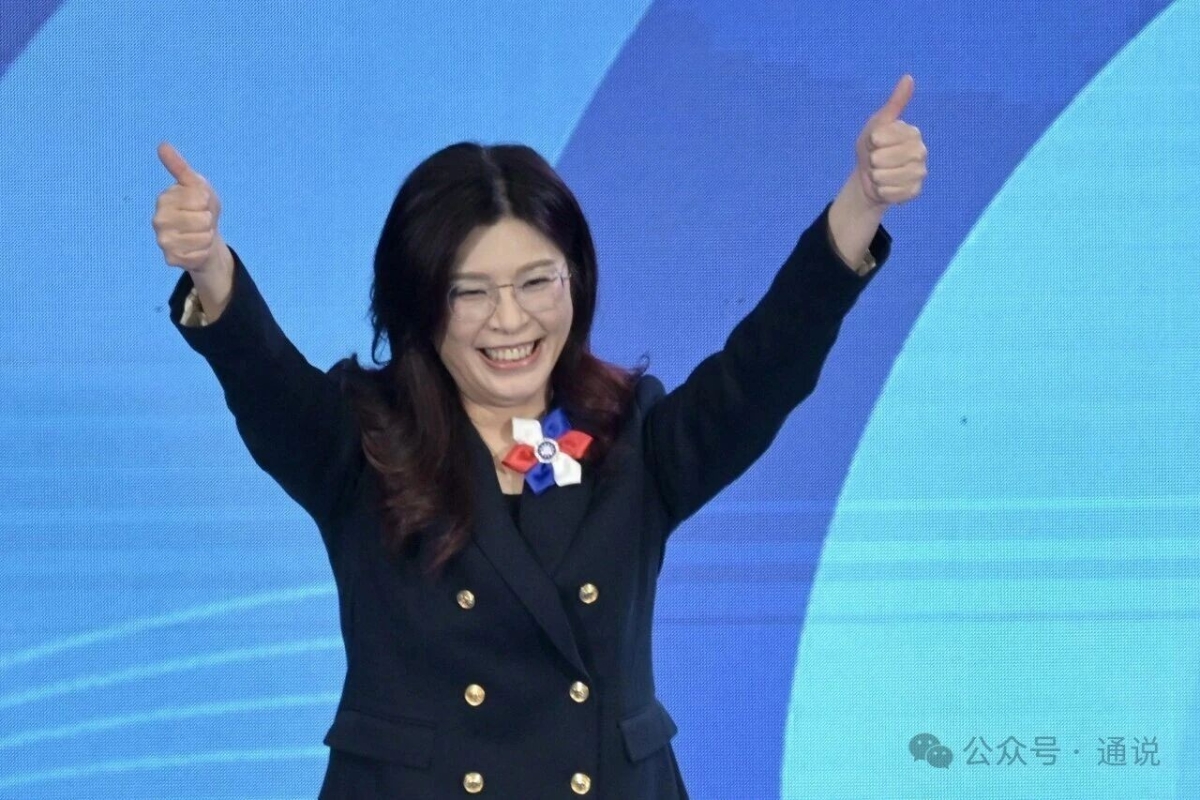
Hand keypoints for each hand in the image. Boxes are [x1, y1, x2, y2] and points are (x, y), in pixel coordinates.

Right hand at [152, 142, 226, 273]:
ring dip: (207, 237)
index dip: (207, 202)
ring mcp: (162, 240)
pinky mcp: (170, 258)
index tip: (200, 204)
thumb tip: (162, 145)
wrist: (205, 237)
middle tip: (200, 221)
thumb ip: (180, 167)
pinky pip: (199, 255)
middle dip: (208, 221)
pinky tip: (196, 248)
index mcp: (164, 198)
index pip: (199, 199)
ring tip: (199, 234)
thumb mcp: (197, 185)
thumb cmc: (201, 208)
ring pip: (202, 238)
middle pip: (202, 220)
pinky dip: (203, 251)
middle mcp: (158, 219)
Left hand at [854, 75, 926, 206]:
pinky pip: (892, 193)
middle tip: (876, 160)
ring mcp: (919, 172)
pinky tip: (885, 186)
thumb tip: (908, 78)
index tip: (874, 143)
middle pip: (884, 158)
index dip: (872, 142)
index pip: (882, 138)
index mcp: (912, 132)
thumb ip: (894, 104)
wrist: (868, 178)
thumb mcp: (877, 124)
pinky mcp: (915, 191)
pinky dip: (882, 191)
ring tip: (880, 173)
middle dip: (873, 161)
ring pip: (888, 177)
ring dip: (877, 177)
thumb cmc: (873, 148)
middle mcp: (920, 151)